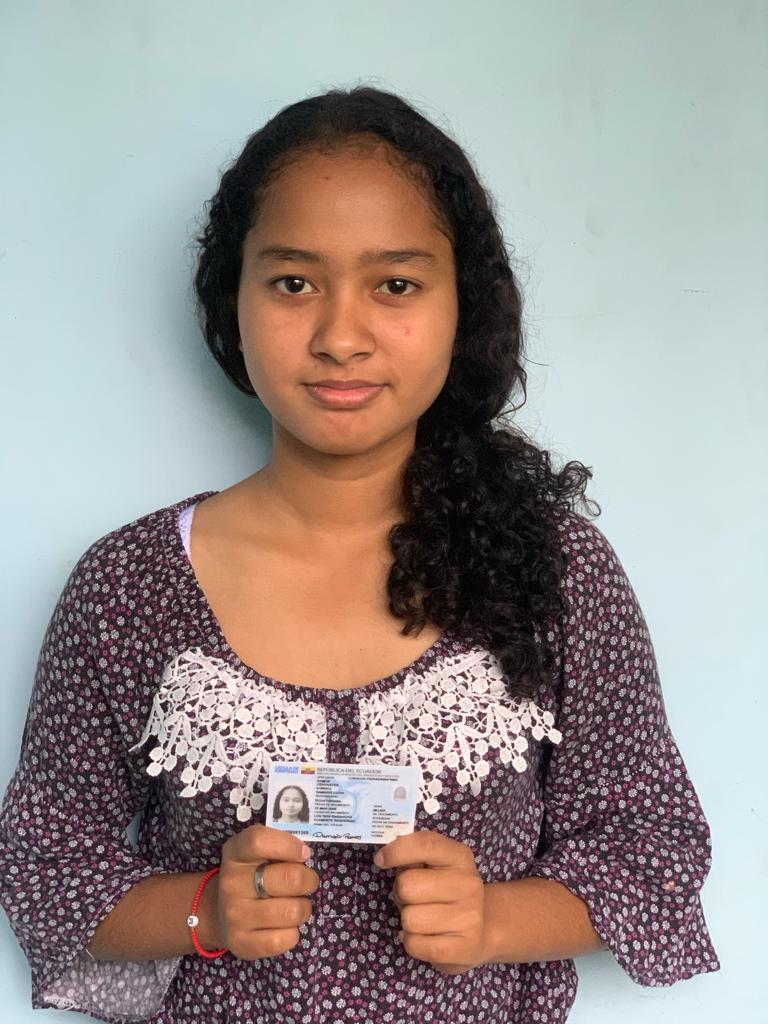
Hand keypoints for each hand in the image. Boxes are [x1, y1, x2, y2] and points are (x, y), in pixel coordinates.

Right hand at [207, 825, 319, 959]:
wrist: (217, 914)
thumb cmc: (249, 877)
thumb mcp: (255, 854)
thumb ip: (278, 846)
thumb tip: (305, 853)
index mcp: (235, 853)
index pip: (259, 841)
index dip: (289, 845)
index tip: (305, 853)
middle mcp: (232, 883)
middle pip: (290, 878)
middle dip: (309, 880)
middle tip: (307, 882)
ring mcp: (235, 915)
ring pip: (293, 911)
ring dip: (303, 908)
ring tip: (296, 905)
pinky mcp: (243, 943)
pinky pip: (286, 939)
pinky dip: (294, 933)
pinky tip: (284, 926)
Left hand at [373, 829, 490, 975]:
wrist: (481, 929)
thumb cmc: (446, 892)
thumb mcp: (436, 866)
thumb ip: (414, 858)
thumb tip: (385, 857)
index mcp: (460, 857)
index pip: (425, 844)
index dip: (397, 850)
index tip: (380, 860)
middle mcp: (468, 883)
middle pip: (407, 885)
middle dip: (401, 894)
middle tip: (414, 899)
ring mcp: (469, 917)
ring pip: (409, 919)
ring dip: (407, 921)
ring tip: (424, 919)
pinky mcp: (463, 948)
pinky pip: (414, 944)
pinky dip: (412, 942)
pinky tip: (427, 937)